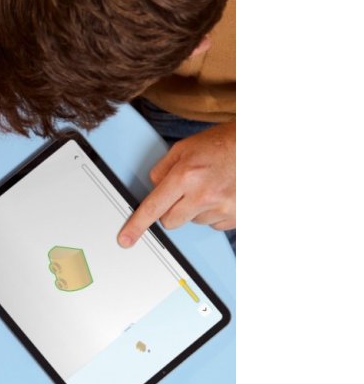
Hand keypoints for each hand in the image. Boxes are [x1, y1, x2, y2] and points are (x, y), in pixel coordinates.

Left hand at [118, 121, 235, 246]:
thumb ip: (162, 170)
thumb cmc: (223, 143)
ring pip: (193, 222)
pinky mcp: (236, 216)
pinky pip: (214, 224)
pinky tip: (223, 193)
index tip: (125, 239)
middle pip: (170, 221)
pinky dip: (214, 212)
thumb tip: (152, 189)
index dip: (137, 225)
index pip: (153, 207)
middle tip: (185, 192)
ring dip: (196, 209)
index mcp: (186, 176)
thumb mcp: (185, 148)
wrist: (259, 145)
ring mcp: (222, 208)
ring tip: (211, 186)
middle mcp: (203, 195)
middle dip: (171, 210)